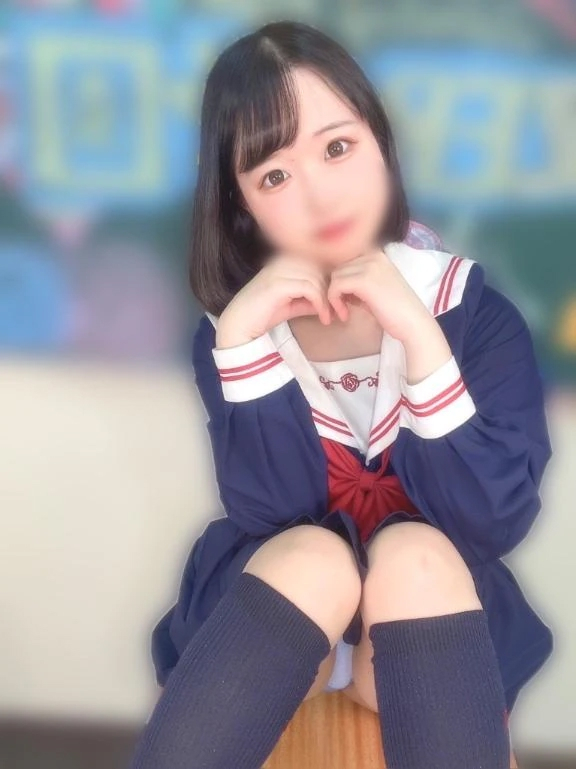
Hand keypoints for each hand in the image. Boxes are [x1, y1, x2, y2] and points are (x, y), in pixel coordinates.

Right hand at [217, 254, 331, 347]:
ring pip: (317, 278)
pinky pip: (309, 288)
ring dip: (328, 299)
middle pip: (321, 268)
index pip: (319, 263)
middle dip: (333, 290)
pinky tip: (322, 316)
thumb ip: (310, 298)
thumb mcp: (293, 304)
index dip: (332, 281)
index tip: (339, 302)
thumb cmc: (264, 313)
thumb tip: (331, 301)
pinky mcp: (278, 283)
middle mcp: (283, 260)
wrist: (240, 323)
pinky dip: (320, 303)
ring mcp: (279, 270)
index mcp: (286, 260)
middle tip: (340, 311)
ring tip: (330, 317)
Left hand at [327, 246, 431, 342]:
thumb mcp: (375, 289)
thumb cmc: (396, 312)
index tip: (347, 302)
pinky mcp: (363, 280)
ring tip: (345, 313)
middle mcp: (373, 255)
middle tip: (344, 309)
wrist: (413, 324)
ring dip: (334, 297)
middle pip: (338, 269)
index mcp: (377, 255)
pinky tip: (345, 315)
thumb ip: (358, 282)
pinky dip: (335, 302)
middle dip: (337, 290)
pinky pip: (336, 287)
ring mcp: (369, 266)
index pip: (346, 263)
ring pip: (335, 277)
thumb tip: (335, 283)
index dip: (342, 283)